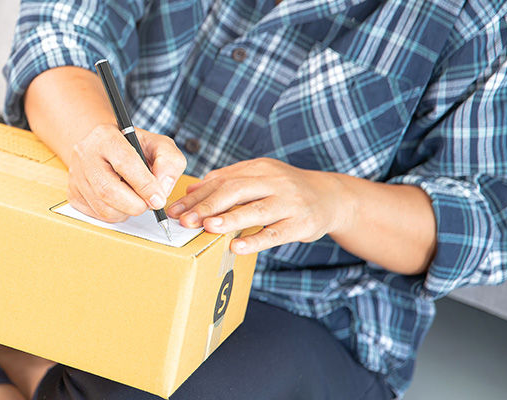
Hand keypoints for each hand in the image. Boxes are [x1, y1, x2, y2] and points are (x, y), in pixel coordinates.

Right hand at [68, 123, 186, 222]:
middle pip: (108, 190)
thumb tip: (162, 190)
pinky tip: (120, 201)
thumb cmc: (134, 148)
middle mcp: (85, 154)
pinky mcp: (72, 194)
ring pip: (103, 208)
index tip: (159, 200)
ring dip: (126, 211)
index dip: (144, 185)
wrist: (104, 149)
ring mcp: (76, 176)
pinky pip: (97, 215)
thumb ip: (169, 162)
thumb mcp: (158, 145)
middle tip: (149, 204)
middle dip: (135, 204)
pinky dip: (115, 213)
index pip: (125, 162)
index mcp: (105, 136)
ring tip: (134, 198)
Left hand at [165, 158, 351, 254]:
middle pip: (236, 190)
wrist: (331, 197)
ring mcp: (289, 202)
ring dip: (229, 219)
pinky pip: (275, 233)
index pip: (222, 181)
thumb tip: (191, 188)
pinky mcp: (301, 224)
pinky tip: (237, 247)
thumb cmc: (286, 190)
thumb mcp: (259, 177)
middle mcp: (274, 182)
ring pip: (256, 210)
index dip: (197, 196)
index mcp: (259, 168)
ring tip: (207, 227)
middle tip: (185, 221)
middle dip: (207, 206)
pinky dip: (255, 240)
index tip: (175, 209)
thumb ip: (227, 181)